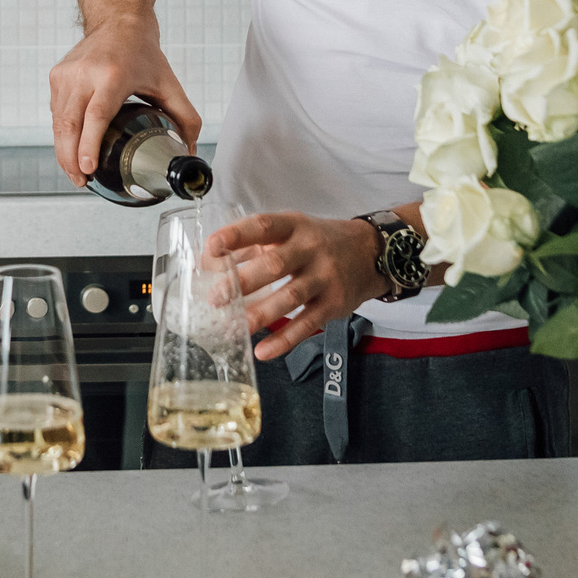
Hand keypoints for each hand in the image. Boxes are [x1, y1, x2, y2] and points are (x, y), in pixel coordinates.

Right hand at [48, 16, 198, 187]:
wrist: (118, 19)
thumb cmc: (143, 53)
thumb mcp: (169, 83)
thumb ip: (185, 118)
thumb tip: (188, 152)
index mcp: (113, 76)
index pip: (96, 115)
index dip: (89, 145)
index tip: (87, 169)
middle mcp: (85, 74)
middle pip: (70, 124)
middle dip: (71, 159)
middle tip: (81, 182)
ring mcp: (66, 74)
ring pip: (58, 122)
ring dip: (63, 151)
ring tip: (75, 174)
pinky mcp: (56, 75)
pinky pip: (56, 113)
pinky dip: (61, 135)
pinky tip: (70, 150)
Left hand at [205, 212, 382, 360]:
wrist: (370, 252)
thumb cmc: (319, 242)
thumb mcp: (291, 231)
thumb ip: (252, 245)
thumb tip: (207, 262)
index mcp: (294, 226)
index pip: (263, 226)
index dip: (236, 235)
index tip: (212, 246)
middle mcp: (310, 249)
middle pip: (275, 265)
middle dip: (243, 282)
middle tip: (217, 297)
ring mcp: (324, 277)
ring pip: (290, 297)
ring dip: (260, 314)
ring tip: (234, 327)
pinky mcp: (333, 304)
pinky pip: (306, 324)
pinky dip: (284, 340)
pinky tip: (263, 351)